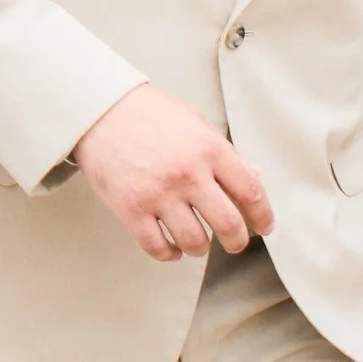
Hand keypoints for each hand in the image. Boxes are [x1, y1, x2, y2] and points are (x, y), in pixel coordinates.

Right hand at [73, 84, 272, 259]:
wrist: (99, 108)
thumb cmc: (149, 114)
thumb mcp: (195, 122)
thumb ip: (224, 152)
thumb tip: (255, 177)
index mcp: (209, 148)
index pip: (251, 192)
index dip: (263, 216)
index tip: (263, 227)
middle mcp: (187, 172)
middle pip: (229, 225)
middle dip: (237, 241)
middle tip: (234, 243)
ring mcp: (158, 192)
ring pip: (195, 242)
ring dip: (200, 248)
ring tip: (197, 241)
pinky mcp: (130, 208)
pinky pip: (157, 247)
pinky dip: (169, 253)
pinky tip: (170, 246)